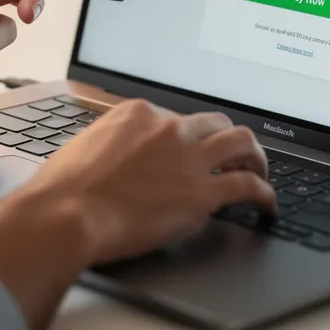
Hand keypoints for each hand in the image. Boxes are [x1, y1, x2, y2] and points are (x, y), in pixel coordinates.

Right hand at [0, 100, 273, 329]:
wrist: (65, 215)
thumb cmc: (62, 190)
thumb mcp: (82, 148)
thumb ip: (108, 146)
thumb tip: (110, 157)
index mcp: (138, 114)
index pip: (177, 118)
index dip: (188, 137)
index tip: (190, 150)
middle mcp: (169, 128)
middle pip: (215, 123)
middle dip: (227, 139)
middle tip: (234, 156)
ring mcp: (188, 158)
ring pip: (242, 143)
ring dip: (257, 157)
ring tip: (260, 172)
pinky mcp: (202, 193)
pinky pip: (249, 186)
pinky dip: (265, 194)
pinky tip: (267, 206)